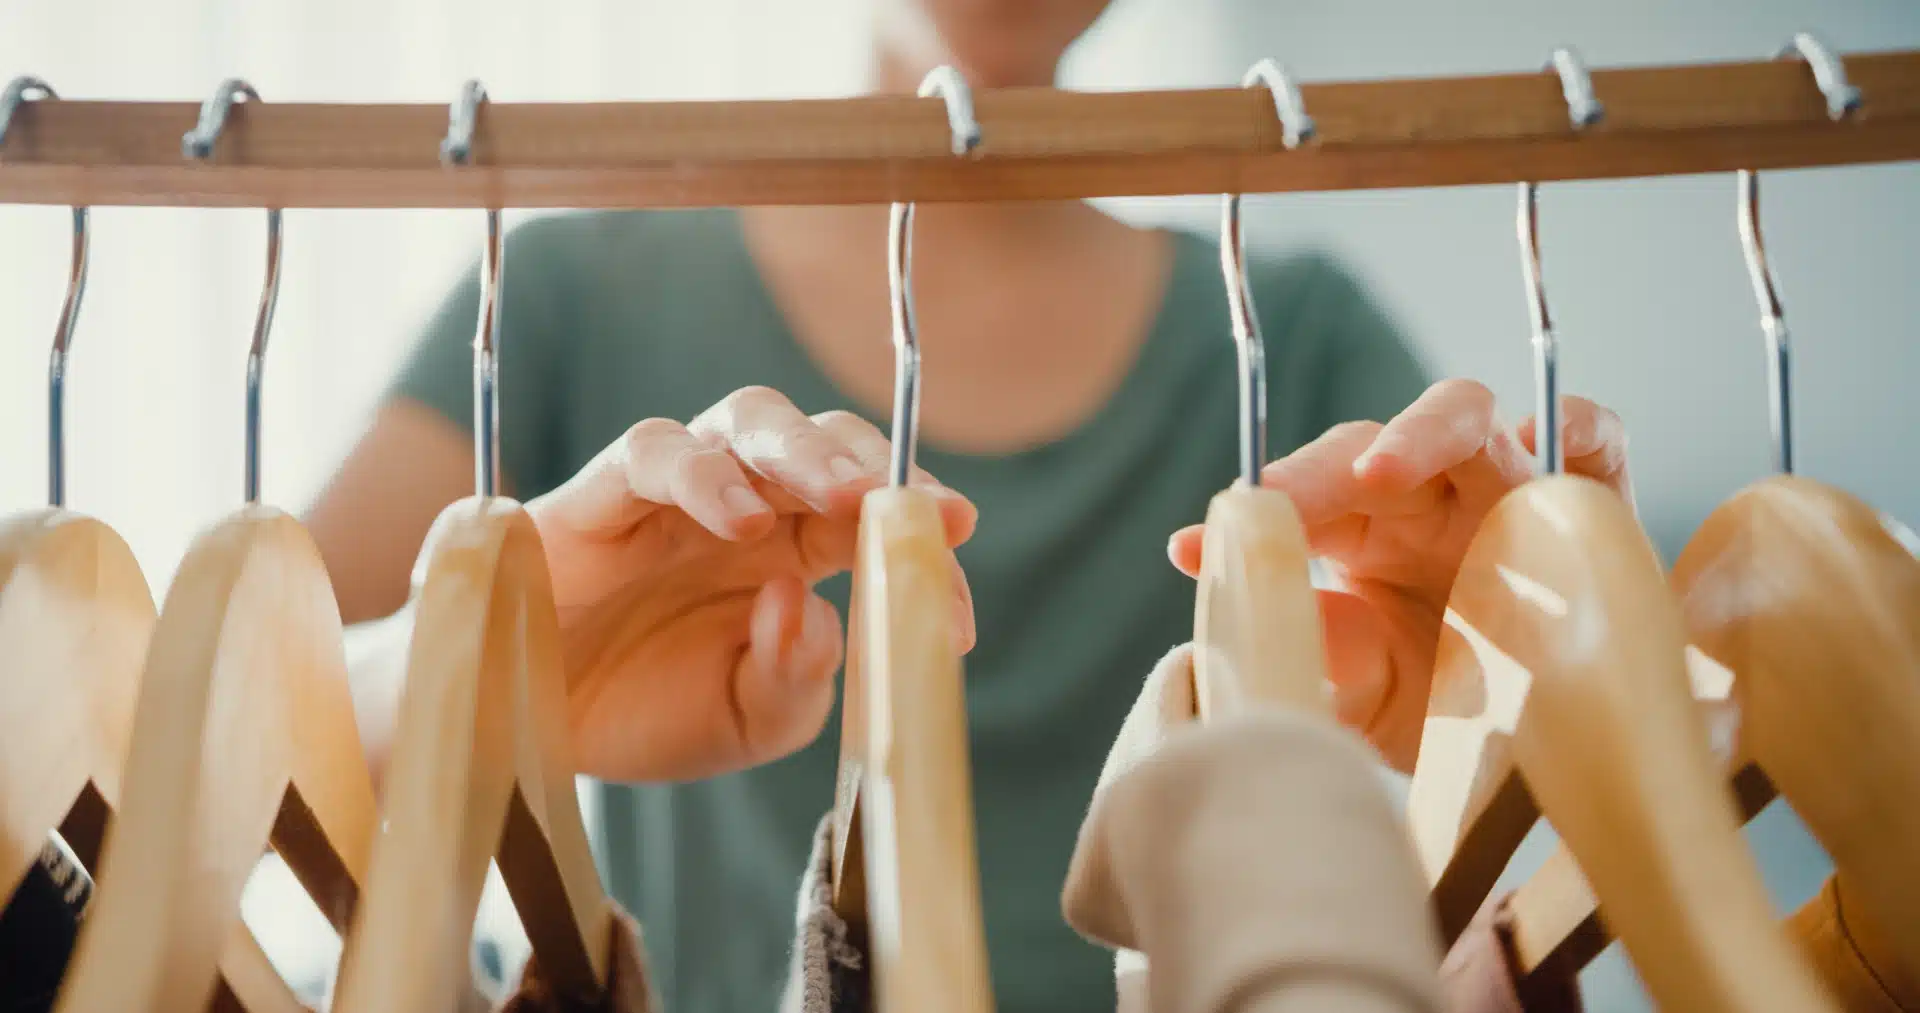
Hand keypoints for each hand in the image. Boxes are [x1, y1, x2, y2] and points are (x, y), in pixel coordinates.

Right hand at [514, 386, 976, 782]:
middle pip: (826, 442)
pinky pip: (654, 451)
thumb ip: (794, 681)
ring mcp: (673, 492)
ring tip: (846, 500)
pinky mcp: (597, 496)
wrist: (525, 734)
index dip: (920, 552)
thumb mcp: (742, 723)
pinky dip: (704, 475)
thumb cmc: (641, 711)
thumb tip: (814, 608)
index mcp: (792, 551)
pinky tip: (742, 521)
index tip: (960, 614)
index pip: (873, 520)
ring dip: (809, 451)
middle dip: (884, 470)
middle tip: (933, 515)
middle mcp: (742, 504)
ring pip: (750, 420)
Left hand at [1167, 379, 1631, 769]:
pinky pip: (1591, 434)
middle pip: (1368, 450)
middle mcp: (1431, 500)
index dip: (1252, 515)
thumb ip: (1332, 664)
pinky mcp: (1590, 493)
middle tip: (1270, 501)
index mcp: (1364, 537)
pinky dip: (1576, 423)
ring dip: (1421, 432)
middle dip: (1315, 472)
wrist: (1555, 758)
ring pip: (1465, 416)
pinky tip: (1548, 441)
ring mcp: (1508, 486)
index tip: (1187, 549)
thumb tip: (1271, 619)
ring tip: (1380, 474)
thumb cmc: (1452, 714)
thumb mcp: (1378, 705)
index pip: (1299, 502)